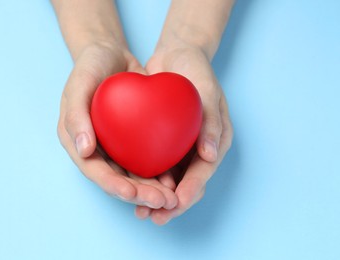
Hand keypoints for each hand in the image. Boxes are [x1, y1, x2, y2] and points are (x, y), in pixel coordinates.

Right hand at [57, 40, 177, 209]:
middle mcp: (95, 149)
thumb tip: (83, 151)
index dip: (113, 185)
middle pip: (116, 179)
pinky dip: (158, 171)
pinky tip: (174, 178)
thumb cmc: (90, 66)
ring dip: (151, 189)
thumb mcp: (79, 84)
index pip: (94, 170)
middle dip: (138, 194)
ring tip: (171, 198)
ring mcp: (114, 146)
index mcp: (76, 141)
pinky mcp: (132, 139)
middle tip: (161, 202)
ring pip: (133, 174)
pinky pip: (145, 159)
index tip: (132, 194)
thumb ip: (76, 115)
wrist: (110, 54)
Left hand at [135, 41, 232, 224]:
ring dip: (156, 197)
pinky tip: (130, 187)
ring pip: (170, 180)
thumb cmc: (197, 71)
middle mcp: (199, 149)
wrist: (177, 56)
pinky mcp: (164, 142)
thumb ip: (211, 122)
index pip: (204, 172)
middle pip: (187, 183)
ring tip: (140, 212)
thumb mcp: (208, 91)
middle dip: (171, 204)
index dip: (191, 190)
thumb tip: (210, 156)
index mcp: (215, 141)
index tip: (175, 203)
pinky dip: (145, 178)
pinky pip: (155, 165)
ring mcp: (181, 147)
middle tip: (154, 216)